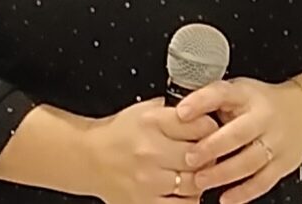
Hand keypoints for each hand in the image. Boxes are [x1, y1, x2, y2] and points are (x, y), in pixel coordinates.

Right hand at [86, 97, 220, 203]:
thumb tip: (203, 107)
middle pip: (198, 155)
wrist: (91, 158)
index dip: (210, 127)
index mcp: (152, 122)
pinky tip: (186, 190)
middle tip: (209, 152)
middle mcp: (150, 150)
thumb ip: (172, 109)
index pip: (198, 124)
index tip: (210, 129)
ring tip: (197, 171)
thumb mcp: (143, 109)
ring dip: (201, 178)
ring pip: (194, 183)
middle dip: (209, 154)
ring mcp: (148, 180)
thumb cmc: (119, 133)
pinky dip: (190, 199)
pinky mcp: (145, 203)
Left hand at [175, 78, 301, 203]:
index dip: (201, 102)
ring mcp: (275, 141)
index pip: (222, 93)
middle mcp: (263, 117)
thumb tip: (178, 111)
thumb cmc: (259, 102)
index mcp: (246, 94)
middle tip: (189, 158)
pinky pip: (263, 181)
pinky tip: (226, 199)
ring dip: (223, 174)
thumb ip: (212, 101)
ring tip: (201, 181)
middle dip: (212, 147)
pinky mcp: (283, 164)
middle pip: (237, 133)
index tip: (181, 113)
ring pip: (249, 160)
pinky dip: (244, 192)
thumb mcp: (237, 90)